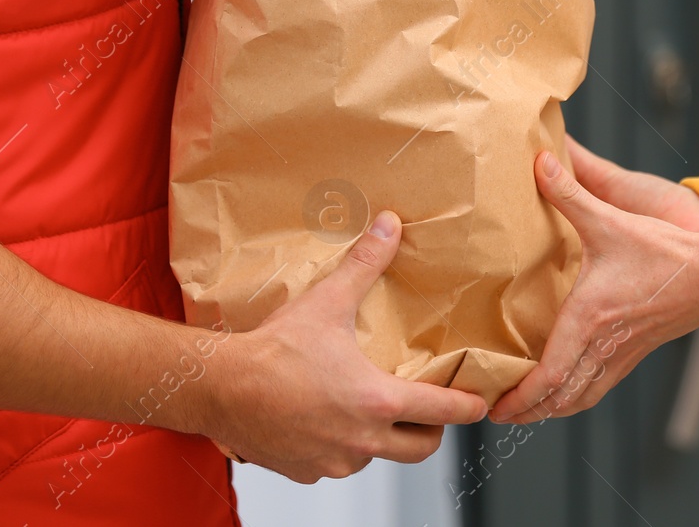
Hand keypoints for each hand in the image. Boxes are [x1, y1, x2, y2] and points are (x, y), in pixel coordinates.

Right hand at [199, 211, 485, 482]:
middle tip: (429, 410)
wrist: (219, 389)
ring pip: (376, 457)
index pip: (443, 412)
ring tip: (369, 408)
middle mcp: (361, 440)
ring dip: (380, 438)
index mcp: (377, 401)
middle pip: (420, 449)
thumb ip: (365, 264)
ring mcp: (333, 461)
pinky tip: (325, 419)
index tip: (479, 403)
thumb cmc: (272, 352)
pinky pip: (335, 464)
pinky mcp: (306, 471)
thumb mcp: (326, 302)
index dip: (468, 407)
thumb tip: (389, 228)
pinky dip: (338, 447)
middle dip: (431, 431)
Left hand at [489, 152, 698, 424]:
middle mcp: (604, 344)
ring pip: (581, 397)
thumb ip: (570, 194)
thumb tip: (539, 164)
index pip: (550, 375)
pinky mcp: (637, 351)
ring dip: (551, 408)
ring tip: (526, 410)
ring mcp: (623, 353)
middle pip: (560, 398)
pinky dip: (577, 395)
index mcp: (590, 319)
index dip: (522, 397)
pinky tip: (567, 389)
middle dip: (527, 411)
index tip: (497, 406)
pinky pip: (600, 386)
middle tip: (498, 414)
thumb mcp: (612, 220)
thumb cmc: (667, 251)